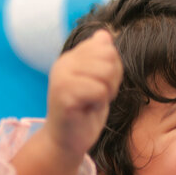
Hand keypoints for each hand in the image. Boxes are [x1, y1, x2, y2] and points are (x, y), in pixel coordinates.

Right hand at [45, 29, 122, 159]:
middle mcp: (64, 63)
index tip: (101, 86)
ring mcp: (61, 78)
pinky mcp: (63, 95)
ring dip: (106, 91)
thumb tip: (105, 34)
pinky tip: (87, 109)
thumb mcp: (98, 81)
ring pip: (104, 72)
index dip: (113, 68)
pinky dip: (99, 102)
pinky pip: (98, 90)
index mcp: (71, 57)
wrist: (66, 140)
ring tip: (92, 101)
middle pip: (108, 57)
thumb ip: (100, 58)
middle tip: (97, 96)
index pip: (107, 47)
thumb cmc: (84, 111)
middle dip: (112, 79)